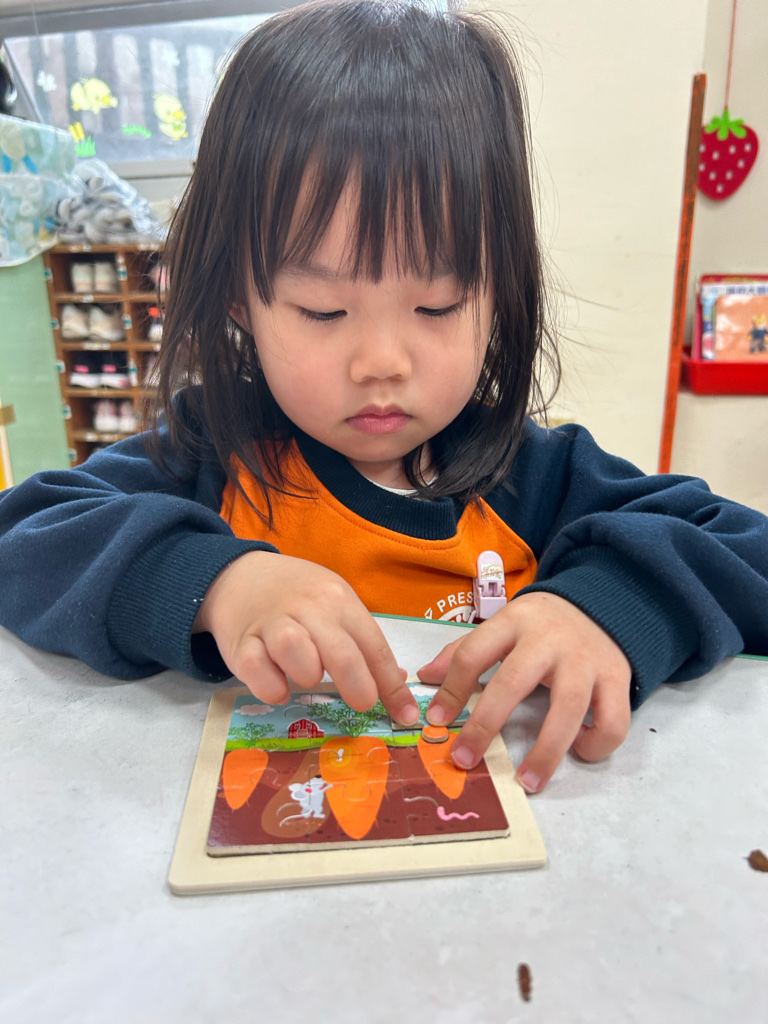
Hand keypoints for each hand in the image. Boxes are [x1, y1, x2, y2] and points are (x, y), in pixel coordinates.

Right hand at [195, 551, 418, 722]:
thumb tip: (397, 682)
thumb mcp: (334, 603)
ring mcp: (272, 623)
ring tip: (308, 678)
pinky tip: (278, 687)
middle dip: (359, 687)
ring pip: (296, 650)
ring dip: (308, 675)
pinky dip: (271, 687)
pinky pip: (257, 670)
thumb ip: (361, 642)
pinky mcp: (241, 643)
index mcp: (338, 599)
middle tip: (362, 704)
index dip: (392, 685)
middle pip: (341, 653)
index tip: (405, 715)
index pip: (373, 646)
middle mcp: (307, 607)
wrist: (239, 575)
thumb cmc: (296, 596)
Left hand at [417, 592, 631, 792]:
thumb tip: (425, 677)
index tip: (436, 722)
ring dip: (546, 751)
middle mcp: (549, 639)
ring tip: (527, 782)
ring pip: (568, 709)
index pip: (473, 653)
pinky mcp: (617, 678)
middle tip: (464, 759)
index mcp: (514, 622)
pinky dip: (598, 743)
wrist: (605, 603)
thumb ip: (466, 650)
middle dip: (485, 724)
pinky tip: (579, 750)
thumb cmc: (543, 625)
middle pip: (513, 682)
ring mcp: (586, 659)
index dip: (451, 689)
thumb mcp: (504, 624)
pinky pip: (612, 720)